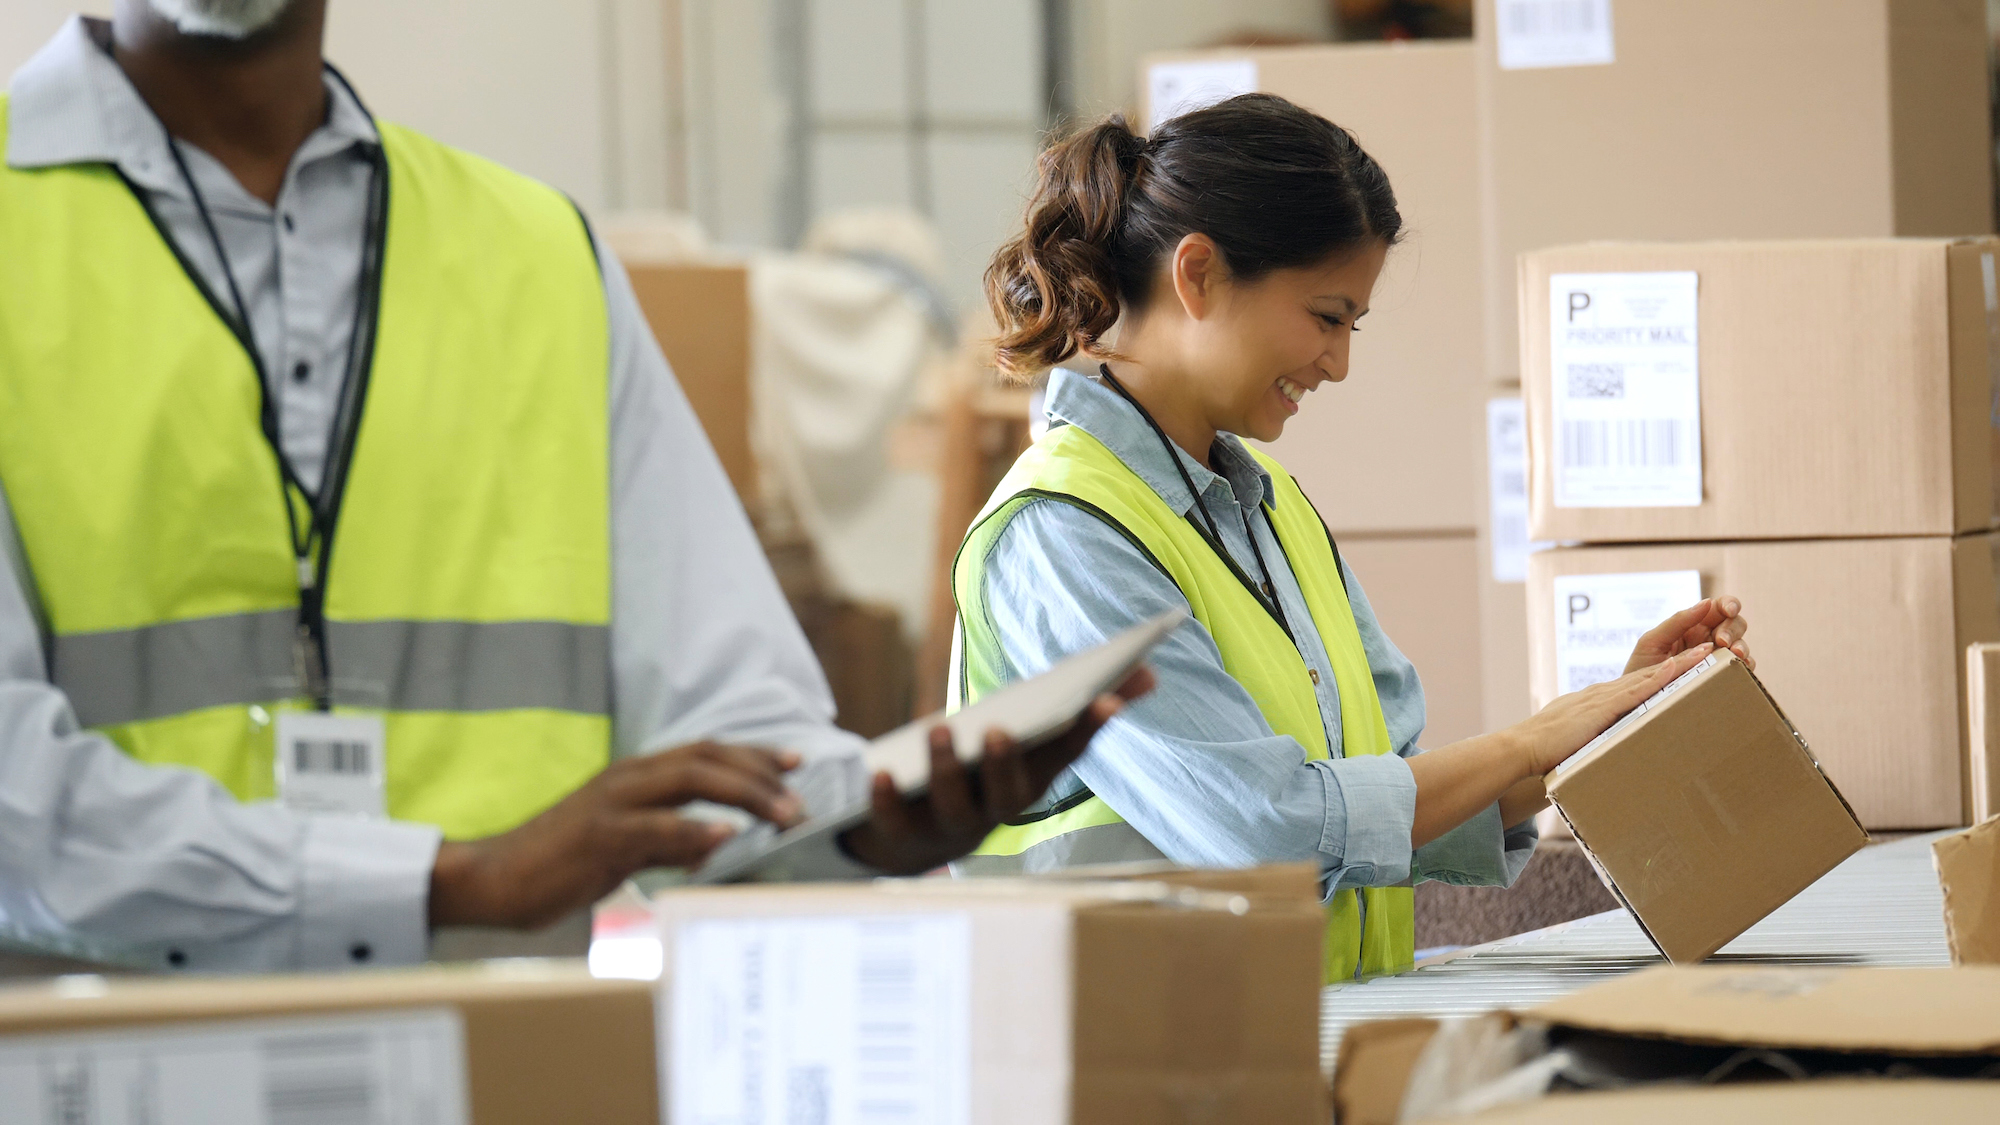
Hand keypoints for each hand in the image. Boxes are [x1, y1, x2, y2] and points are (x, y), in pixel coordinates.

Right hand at [428, 742, 805, 928]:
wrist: (493, 880)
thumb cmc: (558, 866)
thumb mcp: (624, 850)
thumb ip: (668, 842)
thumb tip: (712, 844)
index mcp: (634, 777)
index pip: (704, 752)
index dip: (752, 755)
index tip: (795, 764)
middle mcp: (628, 778)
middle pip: (707, 757)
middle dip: (761, 774)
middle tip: (801, 800)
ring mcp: (612, 803)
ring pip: (690, 779)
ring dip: (745, 794)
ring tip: (784, 814)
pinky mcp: (598, 835)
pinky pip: (655, 826)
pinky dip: (694, 828)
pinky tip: (725, 834)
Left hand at [838, 666, 1155, 873]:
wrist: (909, 841)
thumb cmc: (980, 775)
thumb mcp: (1023, 741)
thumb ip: (1080, 711)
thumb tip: (1150, 673)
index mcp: (1027, 785)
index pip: (1062, 758)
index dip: (1086, 731)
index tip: (1105, 700)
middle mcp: (994, 813)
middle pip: (1008, 796)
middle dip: (1007, 762)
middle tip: (1001, 729)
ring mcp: (948, 829)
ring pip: (953, 806)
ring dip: (949, 769)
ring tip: (939, 728)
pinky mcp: (900, 837)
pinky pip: (894, 821)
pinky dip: (887, 799)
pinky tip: (881, 773)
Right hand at [1511, 645, 1713, 775]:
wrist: (1522, 748)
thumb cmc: (1543, 752)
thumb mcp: (1574, 742)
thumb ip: (1592, 742)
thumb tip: (1602, 755)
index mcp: (1596, 702)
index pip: (1636, 684)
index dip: (1663, 673)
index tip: (1686, 665)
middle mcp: (1602, 694)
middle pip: (1649, 673)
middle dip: (1682, 661)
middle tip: (1709, 648)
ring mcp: (1601, 699)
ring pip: (1648, 676)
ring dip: (1679, 663)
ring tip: (1706, 651)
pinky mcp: (1600, 709)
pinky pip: (1635, 690)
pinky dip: (1656, 678)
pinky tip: (1675, 667)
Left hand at [1626, 596, 1751, 672]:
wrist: (1635, 700)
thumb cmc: (1641, 666)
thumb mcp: (1653, 641)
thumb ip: (1678, 621)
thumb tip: (1706, 602)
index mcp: (1693, 625)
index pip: (1718, 608)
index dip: (1729, 604)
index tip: (1729, 610)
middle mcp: (1708, 639)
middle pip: (1734, 625)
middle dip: (1732, 629)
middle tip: (1722, 642)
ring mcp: (1716, 658)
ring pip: (1740, 646)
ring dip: (1741, 647)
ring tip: (1733, 654)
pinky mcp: (1720, 677)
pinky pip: (1741, 669)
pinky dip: (1744, 667)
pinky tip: (1736, 670)